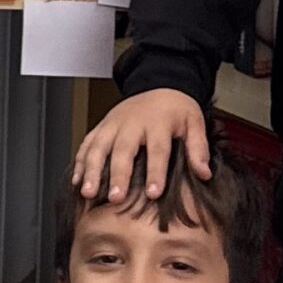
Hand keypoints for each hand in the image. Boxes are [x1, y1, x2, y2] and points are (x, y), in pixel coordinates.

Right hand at [70, 90, 211, 205]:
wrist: (159, 84)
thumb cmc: (176, 110)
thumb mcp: (194, 123)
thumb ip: (198, 148)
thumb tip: (204, 174)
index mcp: (158, 123)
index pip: (157, 150)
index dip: (155, 172)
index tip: (153, 193)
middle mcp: (132, 123)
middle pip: (123, 150)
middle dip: (117, 174)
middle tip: (115, 198)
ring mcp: (113, 124)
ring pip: (99, 147)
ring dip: (91, 170)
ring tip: (88, 193)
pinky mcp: (101, 127)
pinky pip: (87, 144)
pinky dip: (80, 162)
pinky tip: (78, 181)